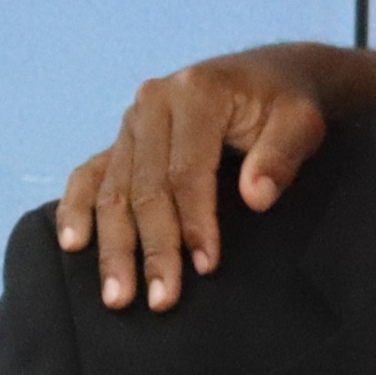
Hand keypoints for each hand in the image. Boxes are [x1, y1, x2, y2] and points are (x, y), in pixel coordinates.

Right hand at [53, 43, 375, 311]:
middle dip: (151, 247)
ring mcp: (132, 121)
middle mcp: (154, 103)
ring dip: (113, 245)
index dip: (194, 221)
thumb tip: (257, 197)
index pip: (187, 171)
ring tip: (118, 295)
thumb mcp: (302, 122)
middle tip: (159, 299)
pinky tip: (74, 244)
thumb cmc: (288, 104)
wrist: (270, 76)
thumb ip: (281, 156)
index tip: (205, 265)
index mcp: (196, 93)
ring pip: (114, 189)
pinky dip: (77, 209)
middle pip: (144, 186)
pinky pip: (90, 174)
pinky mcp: (123, 138)